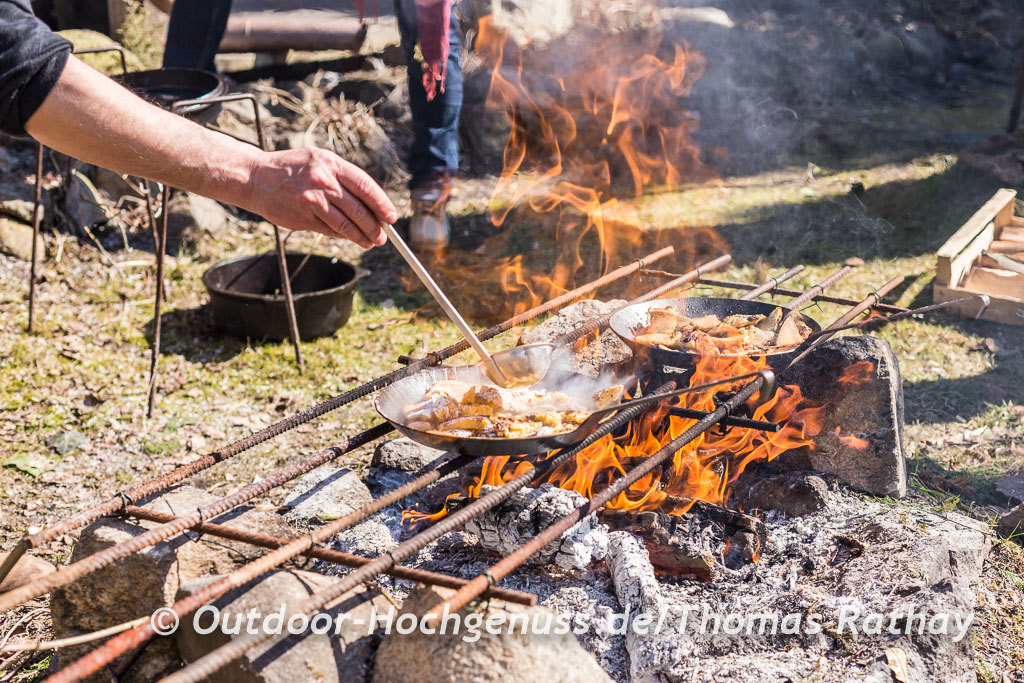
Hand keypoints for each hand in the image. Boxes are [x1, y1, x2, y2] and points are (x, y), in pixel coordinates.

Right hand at [244, 147, 397, 248]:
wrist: (255, 178)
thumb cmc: (292, 168)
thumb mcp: (318, 161)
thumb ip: (343, 178)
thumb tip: (371, 204)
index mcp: (330, 163)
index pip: (365, 186)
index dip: (382, 204)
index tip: (391, 217)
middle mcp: (322, 181)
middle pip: (358, 209)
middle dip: (375, 226)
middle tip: (383, 237)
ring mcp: (312, 201)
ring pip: (345, 224)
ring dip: (361, 236)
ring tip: (371, 242)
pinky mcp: (302, 218)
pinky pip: (329, 230)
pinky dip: (343, 236)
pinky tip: (350, 238)